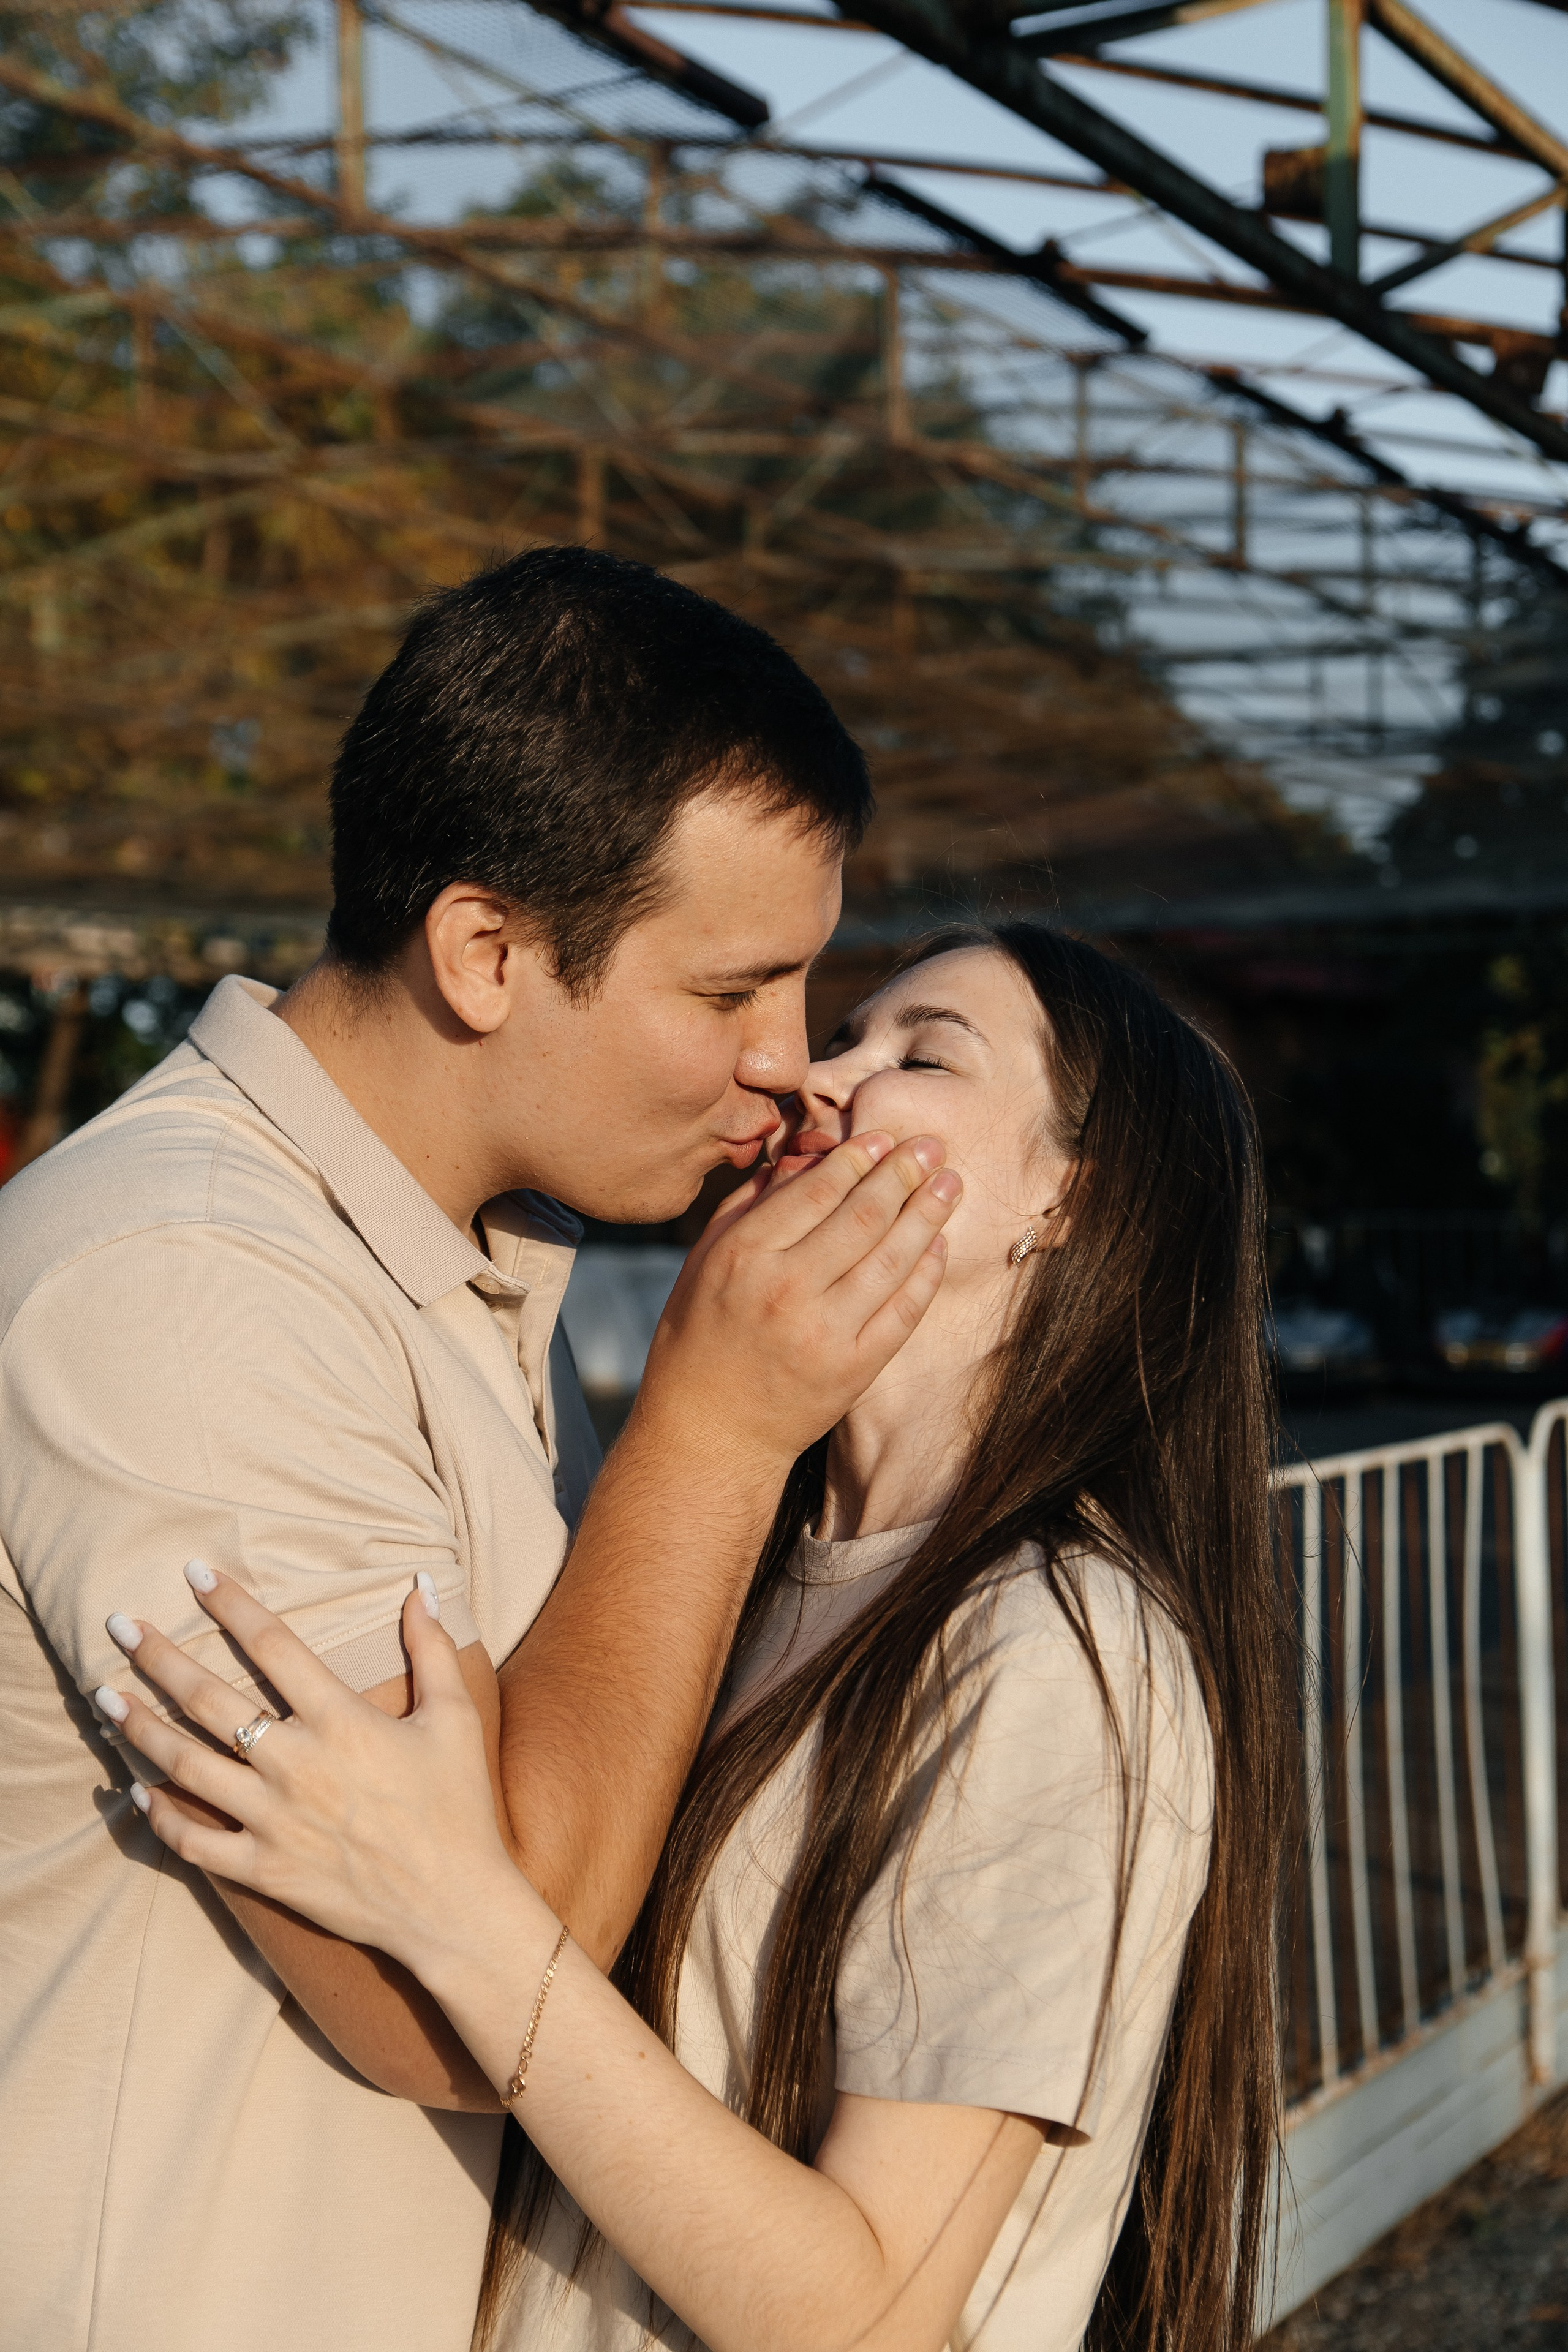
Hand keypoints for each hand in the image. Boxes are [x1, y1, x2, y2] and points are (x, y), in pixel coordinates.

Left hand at [99, 1568, 517, 1985]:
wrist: (452, 1906)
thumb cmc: (458, 1807)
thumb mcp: (454, 1718)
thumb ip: (430, 1648)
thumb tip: (421, 1583)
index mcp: (341, 1720)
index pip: (272, 1645)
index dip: (231, 1605)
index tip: (195, 1574)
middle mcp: (296, 1764)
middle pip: (209, 1699)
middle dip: (158, 1658)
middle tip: (118, 1626)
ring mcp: (273, 1819)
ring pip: (186, 1765)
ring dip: (139, 1727)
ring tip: (104, 1698)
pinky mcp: (263, 1869)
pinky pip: (194, 1840)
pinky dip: (158, 1816)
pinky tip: (132, 1791)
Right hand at [637, 1132, 959, 1468]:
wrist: (709, 1433)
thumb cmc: (698, 1339)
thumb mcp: (703, 1263)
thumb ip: (749, 1208)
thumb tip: (798, 1159)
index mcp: (743, 1255)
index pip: (814, 1190)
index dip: (856, 1158)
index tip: (882, 1137)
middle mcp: (785, 1289)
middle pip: (862, 1216)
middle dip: (902, 1174)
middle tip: (931, 1146)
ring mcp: (824, 1332)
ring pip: (891, 1258)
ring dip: (927, 1214)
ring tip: (950, 1183)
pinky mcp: (854, 1369)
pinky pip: (903, 1310)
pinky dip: (926, 1272)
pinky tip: (938, 1243)